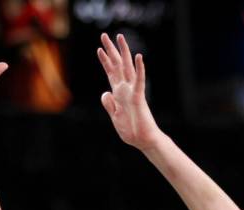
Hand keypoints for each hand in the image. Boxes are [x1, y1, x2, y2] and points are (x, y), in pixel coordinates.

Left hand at [97, 33, 159, 149]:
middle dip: (111, 50)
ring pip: (127, 68)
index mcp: (119, 94)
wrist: (143, 140)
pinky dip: (139, 69)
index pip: (111, 73)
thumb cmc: (131, 130)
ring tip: (119, 37)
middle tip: (104, 35)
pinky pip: (139, 81)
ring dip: (123, 52)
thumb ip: (110, 105)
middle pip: (117, 65)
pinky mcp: (139, 97)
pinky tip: (139, 57)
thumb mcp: (115, 117)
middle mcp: (125, 89)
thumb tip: (106, 93)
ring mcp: (132, 92)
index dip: (105, 61)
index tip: (99, 49)